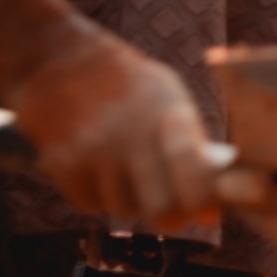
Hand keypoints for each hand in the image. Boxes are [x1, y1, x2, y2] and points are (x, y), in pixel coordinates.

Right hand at [8, 21, 216, 229]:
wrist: (58, 60)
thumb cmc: (127, 82)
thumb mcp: (168, 94)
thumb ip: (190, 138)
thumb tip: (217, 188)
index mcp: (170, 114)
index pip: (195, 173)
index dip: (205, 202)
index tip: (209, 215)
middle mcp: (134, 135)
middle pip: (162, 206)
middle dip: (173, 215)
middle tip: (175, 212)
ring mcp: (96, 151)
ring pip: (125, 209)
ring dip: (134, 203)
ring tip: (134, 179)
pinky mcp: (62, 163)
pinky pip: (89, 203)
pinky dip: (98, 196)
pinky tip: (101, 172)